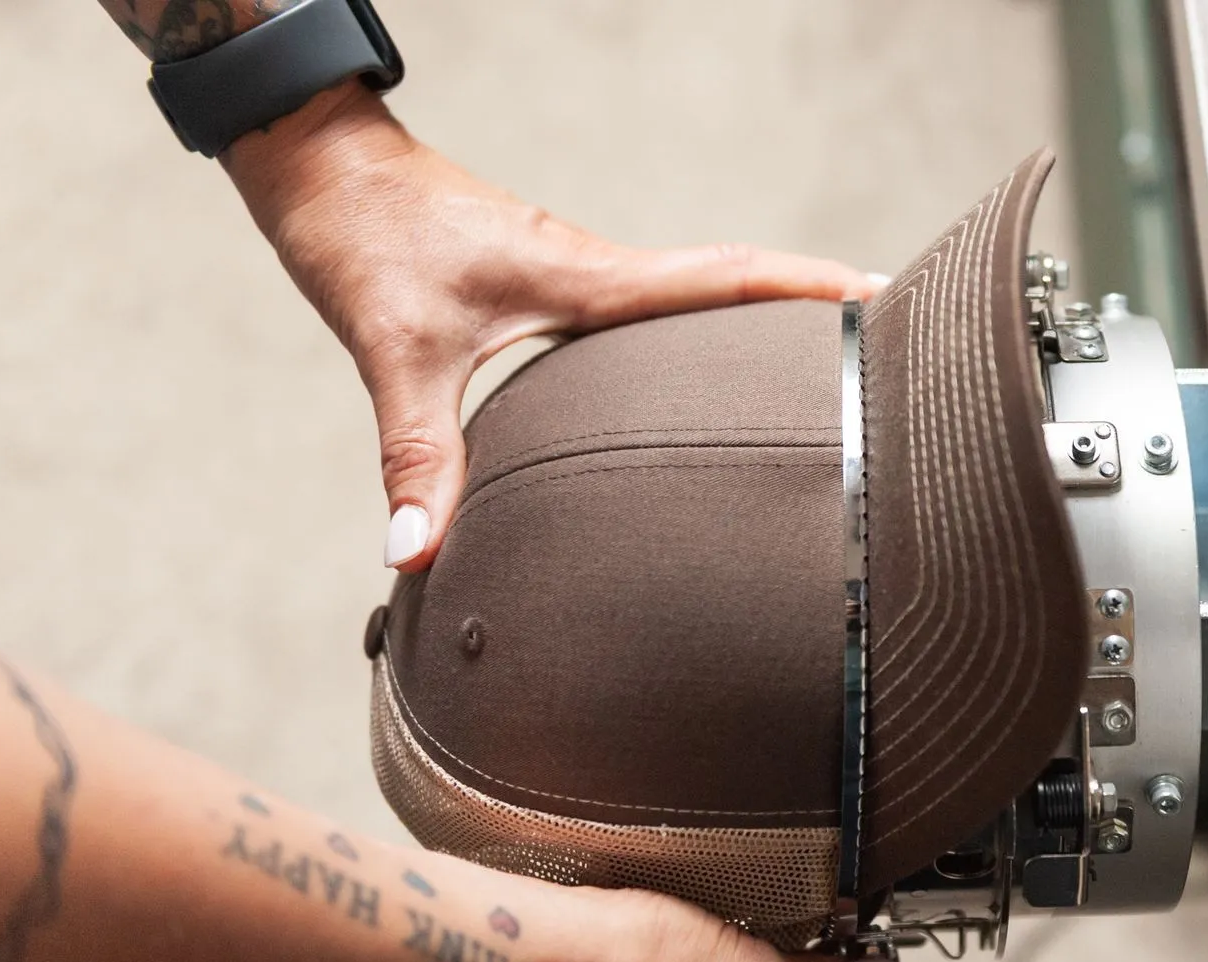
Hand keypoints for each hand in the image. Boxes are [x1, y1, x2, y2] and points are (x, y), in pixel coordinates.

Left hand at [222, 83, 883, 570]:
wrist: (319, 163)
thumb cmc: (362, 231)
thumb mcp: (395, 346)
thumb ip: (418, 455)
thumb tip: (419, 553)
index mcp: (585, 278)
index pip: (726, 279)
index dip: (811, 289)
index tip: (887, 296)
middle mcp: (595, 272)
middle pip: (734, 287)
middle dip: (814, 308)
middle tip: (888, 348)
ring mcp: (575, 276)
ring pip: (694, 297)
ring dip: (760, 318)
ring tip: (819, 370)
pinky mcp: (547, 285)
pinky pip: (647, 311)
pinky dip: (693, 333)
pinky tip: (693, 377)